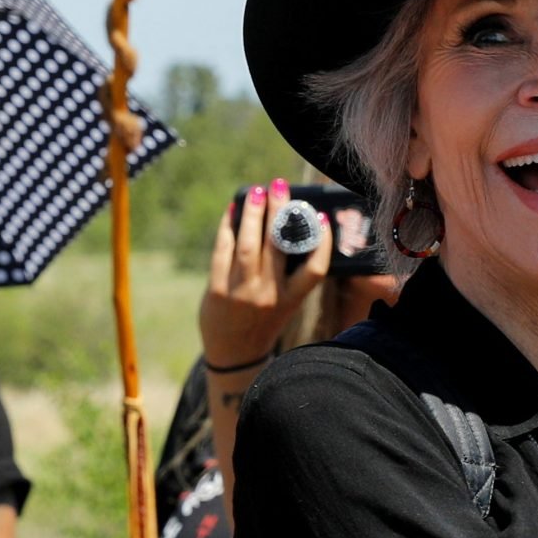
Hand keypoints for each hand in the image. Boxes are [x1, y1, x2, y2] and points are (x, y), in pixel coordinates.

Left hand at [200, 181, 330, 369]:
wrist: (234, 353)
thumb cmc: (263, 319)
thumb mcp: (285, 302)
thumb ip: (288, 272)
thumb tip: (288, 223)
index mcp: (291, 299)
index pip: (314, 270)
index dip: (321, 243)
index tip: (320, 218)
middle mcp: (269, 295)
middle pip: (277, 247)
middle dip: (278, 211)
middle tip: (278, 185)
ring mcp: (242, 293)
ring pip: (248, 245)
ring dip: (252, 214)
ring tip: (256, 192)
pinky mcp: (217, 291)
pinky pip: (222, 252)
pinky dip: (227, 228)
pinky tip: (231, 210)